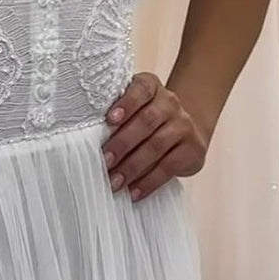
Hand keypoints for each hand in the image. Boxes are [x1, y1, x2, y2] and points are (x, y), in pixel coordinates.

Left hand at [102, 73, 207, 201]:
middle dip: (123, 143)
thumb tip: (85, 144)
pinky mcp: (193, 149)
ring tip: (114, 182)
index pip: (141, 89)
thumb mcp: (131, 110)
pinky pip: (169, 167)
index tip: (109, 119)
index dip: (126, 103)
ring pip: (157, 145)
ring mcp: (184, 125)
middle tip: (105, 161)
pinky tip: (134, 192)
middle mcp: (170, 102)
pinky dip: (149, 181)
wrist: (184, 130)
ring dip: (132, 166)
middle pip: (147, 120)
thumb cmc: (144, 121)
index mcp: (151, 87)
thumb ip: (114, 118)